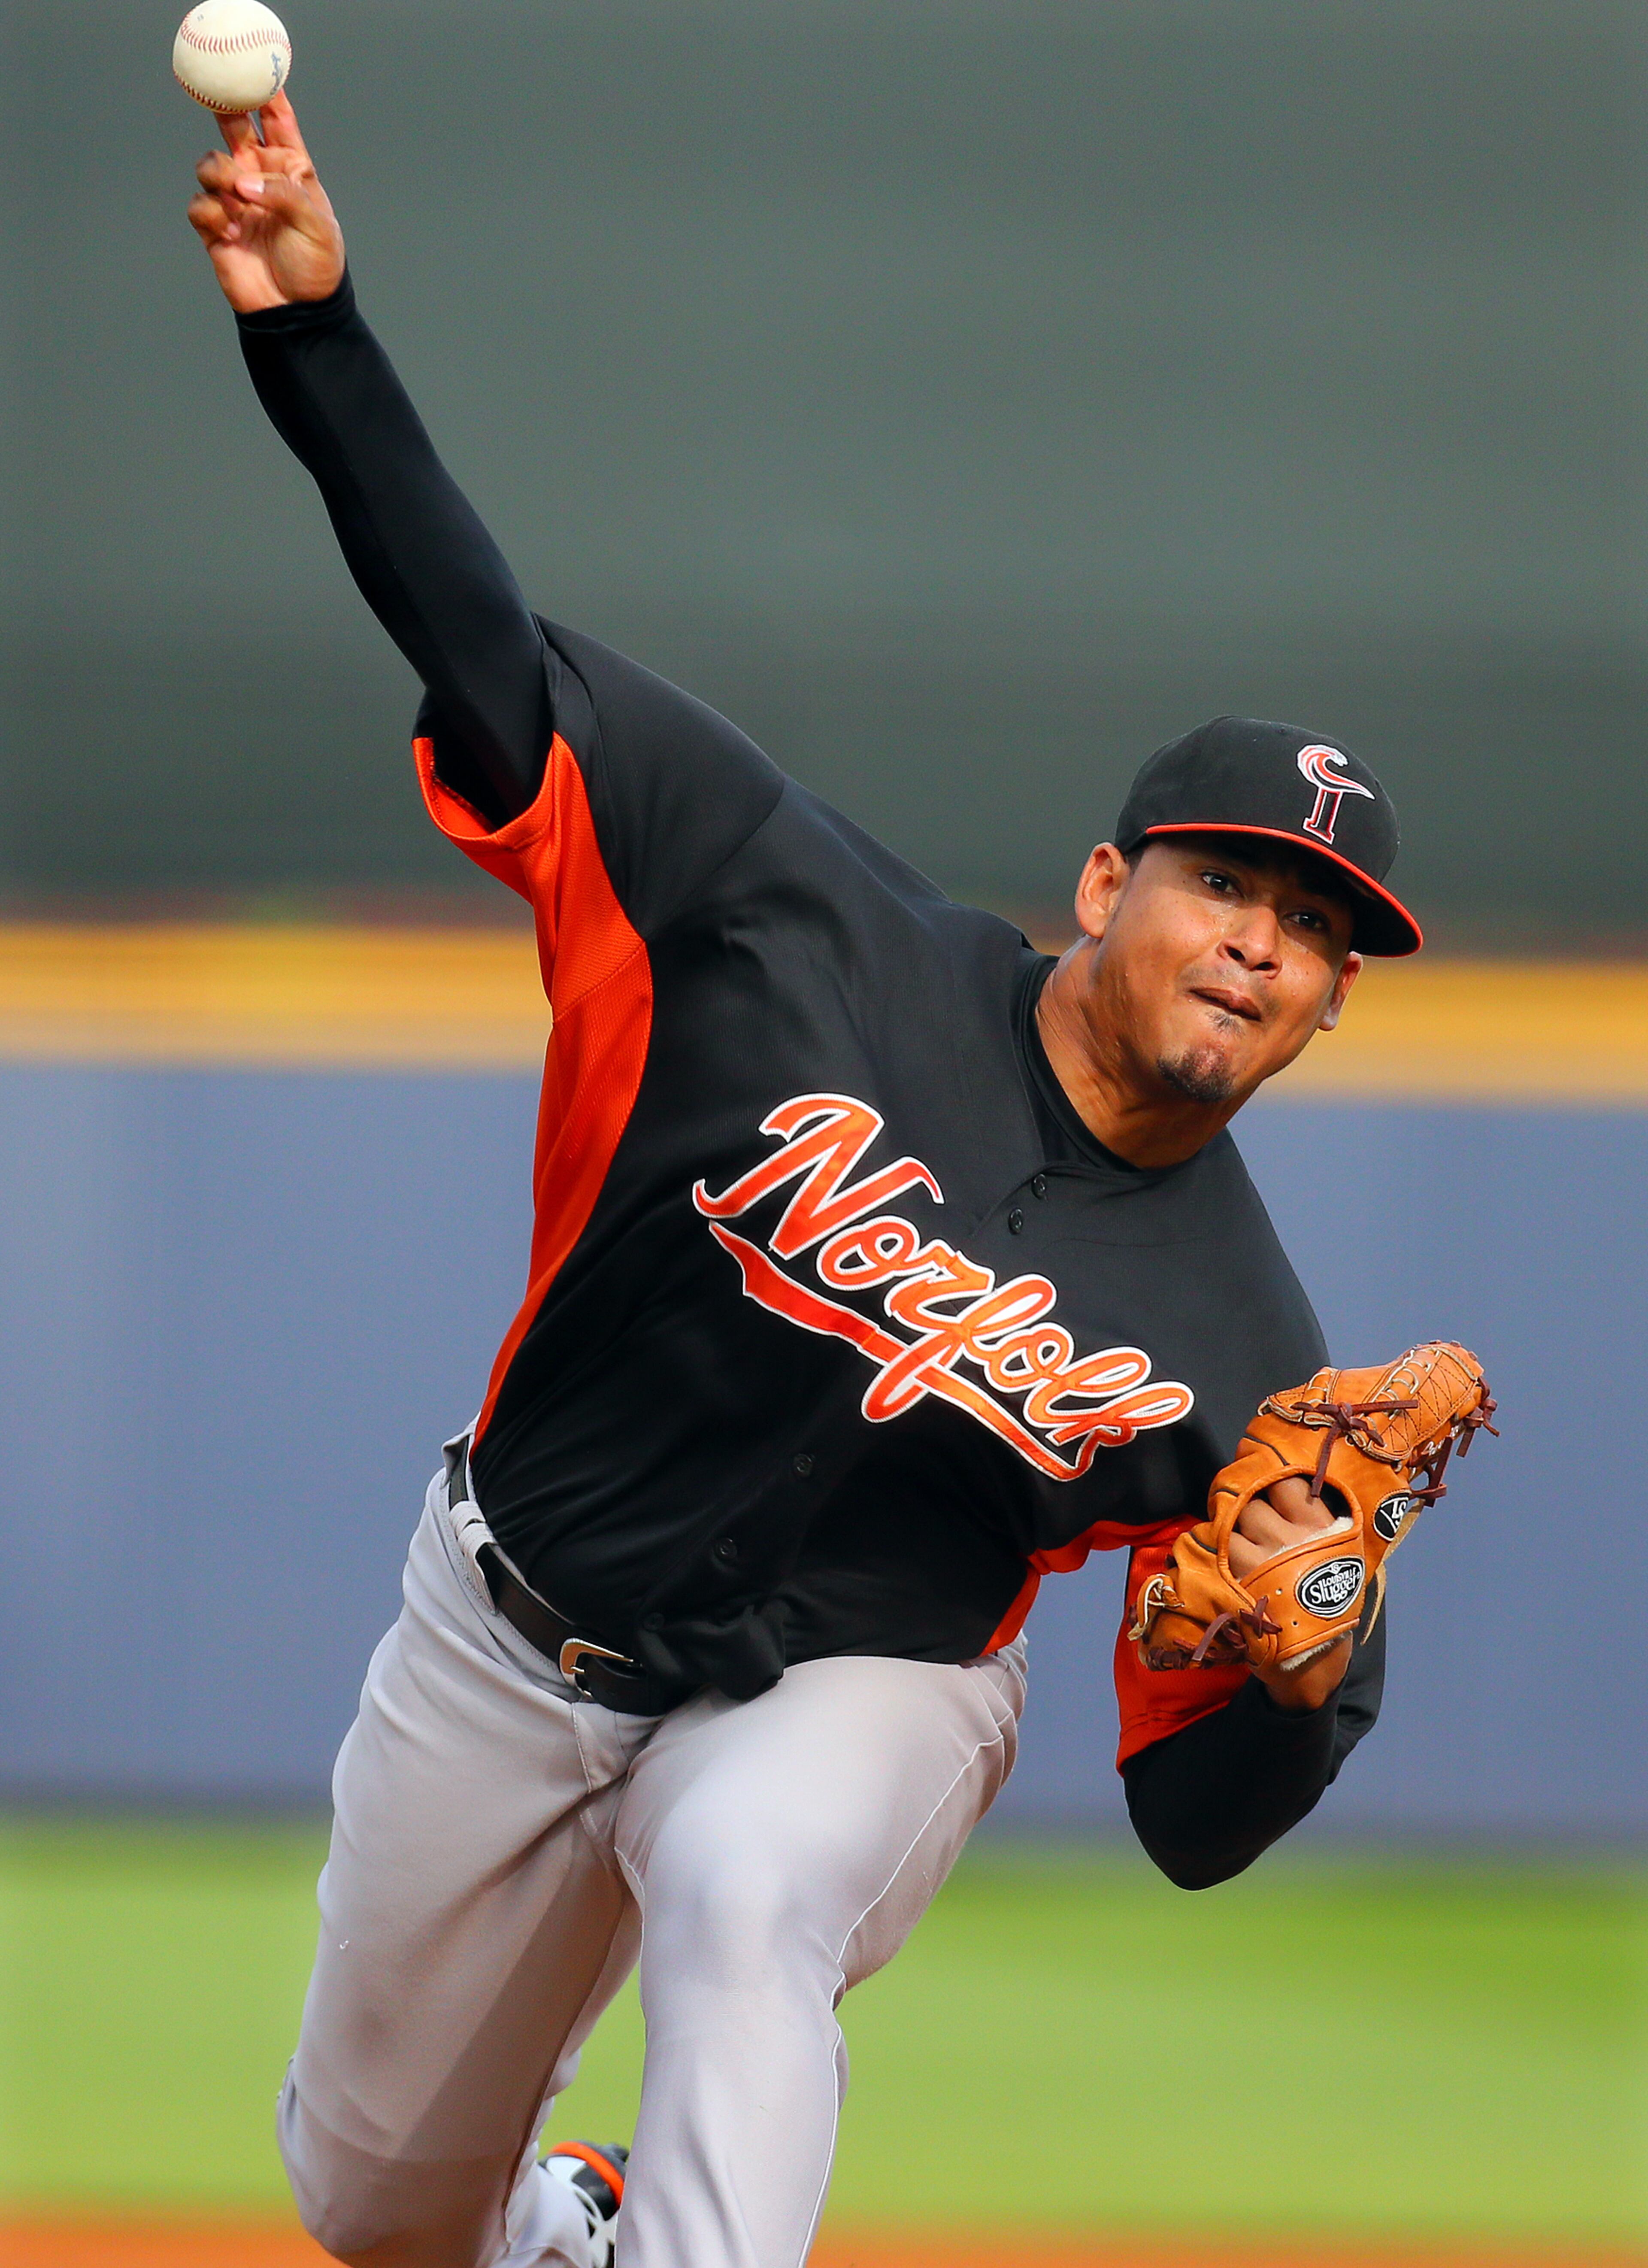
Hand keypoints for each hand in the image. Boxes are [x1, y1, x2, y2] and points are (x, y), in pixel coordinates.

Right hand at [187, 93, 344, 312]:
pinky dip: (211, 213)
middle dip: (224, 108)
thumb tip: (243, 183)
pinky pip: (199, 204)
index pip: (277, 122)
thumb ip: (283, 195)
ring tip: (235, 199)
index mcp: (292, 171)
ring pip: (210, 163)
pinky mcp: (215, 227)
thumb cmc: (316, 268)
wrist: (296, 314)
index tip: (258, 69)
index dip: (267, 94)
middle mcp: (261, 179)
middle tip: (215, 91)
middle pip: (235, 128)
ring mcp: (236, 201)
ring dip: (217, 173)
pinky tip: (229, 232)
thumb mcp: (316, 225)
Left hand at [1227, 1474, 1352, 1711]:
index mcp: (1324, 1529)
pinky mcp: (1240, 1579)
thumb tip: (1291, 1487)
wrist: (1314, 1657)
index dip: (1269, 1481)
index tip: (1260, 1483)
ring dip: (1229, 1532)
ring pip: (1232, 1524)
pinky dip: (1213, 1551)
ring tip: (1236, 1549)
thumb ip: (1321, 1524)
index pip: (1287, 1483)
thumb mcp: (1341, 1559)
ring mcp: (1265, 1558)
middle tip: (1246, 1525)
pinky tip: (1220, 1562)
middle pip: (1254, 1502)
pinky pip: (1217, 1548)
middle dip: (1246, 1511)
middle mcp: (1294, 1538)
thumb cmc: (1330, 1606)